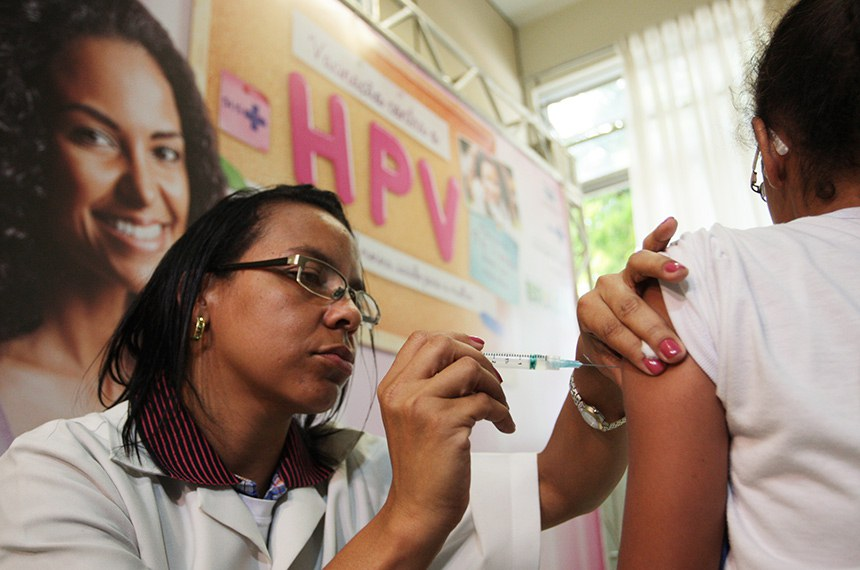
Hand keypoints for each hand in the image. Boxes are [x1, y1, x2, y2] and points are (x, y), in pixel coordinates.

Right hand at [376, 332, 513, 539]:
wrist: (417, 509)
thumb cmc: (423, 465)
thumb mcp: (412, 417)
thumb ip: (429, 384)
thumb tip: (470, 350)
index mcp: (392, 387)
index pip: (421, 339)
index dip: (454, 339)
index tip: (476, 352)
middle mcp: (401, 392)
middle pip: (443, 344)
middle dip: (476, 357)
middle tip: (491, 381)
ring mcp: (420, 406)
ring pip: (468, 368)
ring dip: (493, 385)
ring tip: (499, 407)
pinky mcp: (444, 424)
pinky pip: (485, 402)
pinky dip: (502, 412)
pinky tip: (504, 426)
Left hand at [576, 217, 687, 376]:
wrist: (609, 342)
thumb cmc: (616, 358)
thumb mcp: (615, 367)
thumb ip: (630, 370)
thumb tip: (659, 376)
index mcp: (589, 312)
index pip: (611, 329)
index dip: (632, 348)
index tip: (656, 368)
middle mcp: (603, 289)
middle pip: (627, 304)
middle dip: (651, 329)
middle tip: (676, 351)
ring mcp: (622, 273)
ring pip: (638, 266)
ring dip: (660, 270)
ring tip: (682, 274)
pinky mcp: (641, 264)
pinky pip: (650, 246)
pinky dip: (660, 235)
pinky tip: (672, 224)